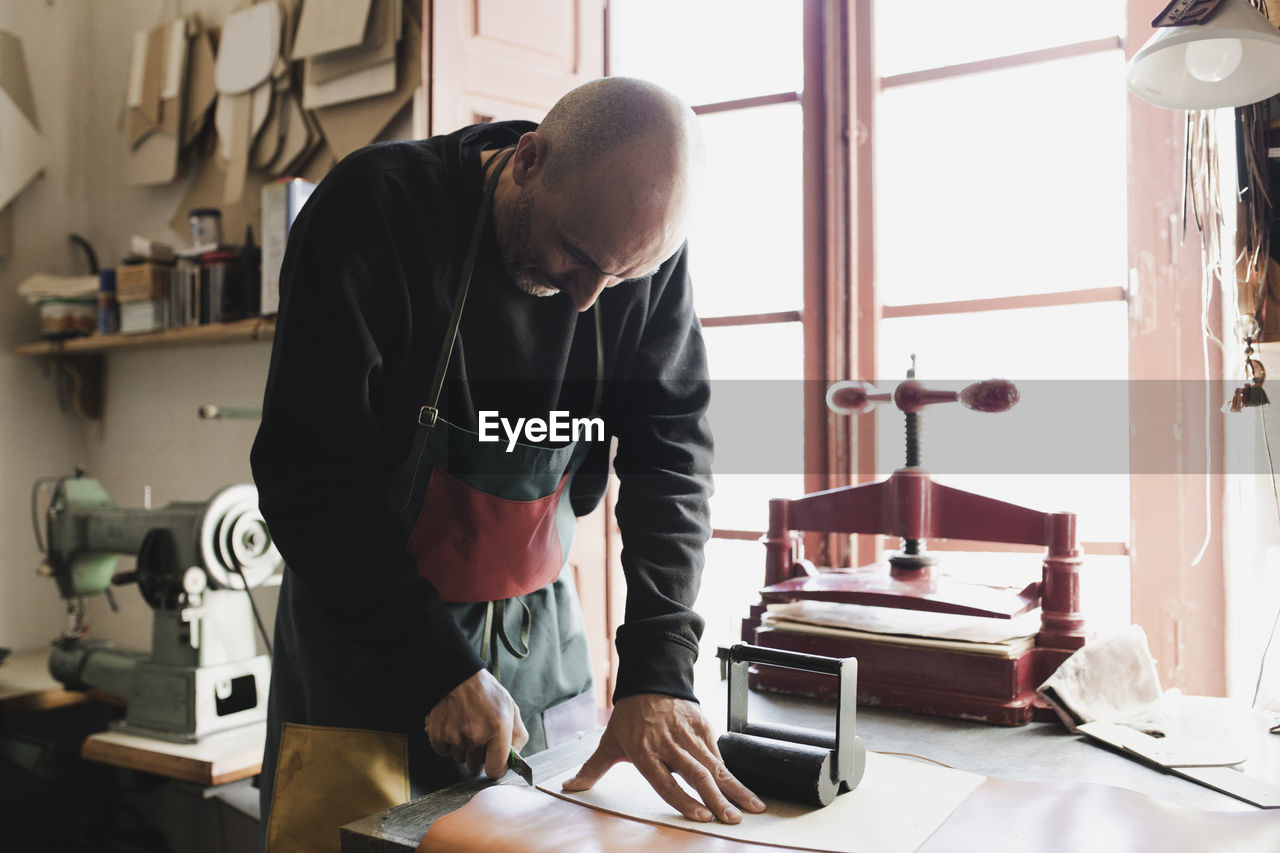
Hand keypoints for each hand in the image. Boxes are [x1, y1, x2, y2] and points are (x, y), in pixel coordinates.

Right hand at [425, 669, 528, 777]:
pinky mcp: (438, 736)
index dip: (496, 768)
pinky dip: (448, 744)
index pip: (496, 769)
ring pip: (460, 759)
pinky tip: (453, 727)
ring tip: (466, 727)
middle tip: (479, 737)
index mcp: (498, 728)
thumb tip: (516, 759)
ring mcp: (455, 736)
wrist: (456, 676)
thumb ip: (518, 736)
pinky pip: (444, 753)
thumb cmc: (485, 692)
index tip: (495, 762)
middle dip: (479, 756)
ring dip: (463, 749)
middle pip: (476, 767)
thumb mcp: (510, 708)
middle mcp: (476, 735)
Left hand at [561, 694, 764, 823]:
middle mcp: (668, 744)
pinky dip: (732, 772)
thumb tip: (569, 787)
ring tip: (751, 807)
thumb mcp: (609, 742)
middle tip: (732, 820)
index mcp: (644, 752)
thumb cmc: (630, 715)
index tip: (702, 816)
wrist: (651, 677)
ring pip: (714, 765)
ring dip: (734, 788)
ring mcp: (688, 735)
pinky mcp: (704, 726)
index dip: (684, 800)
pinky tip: (745, 790)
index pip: (665, 782)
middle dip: (717, 799)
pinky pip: (718, 753)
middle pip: (696, 775)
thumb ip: (592, 768)